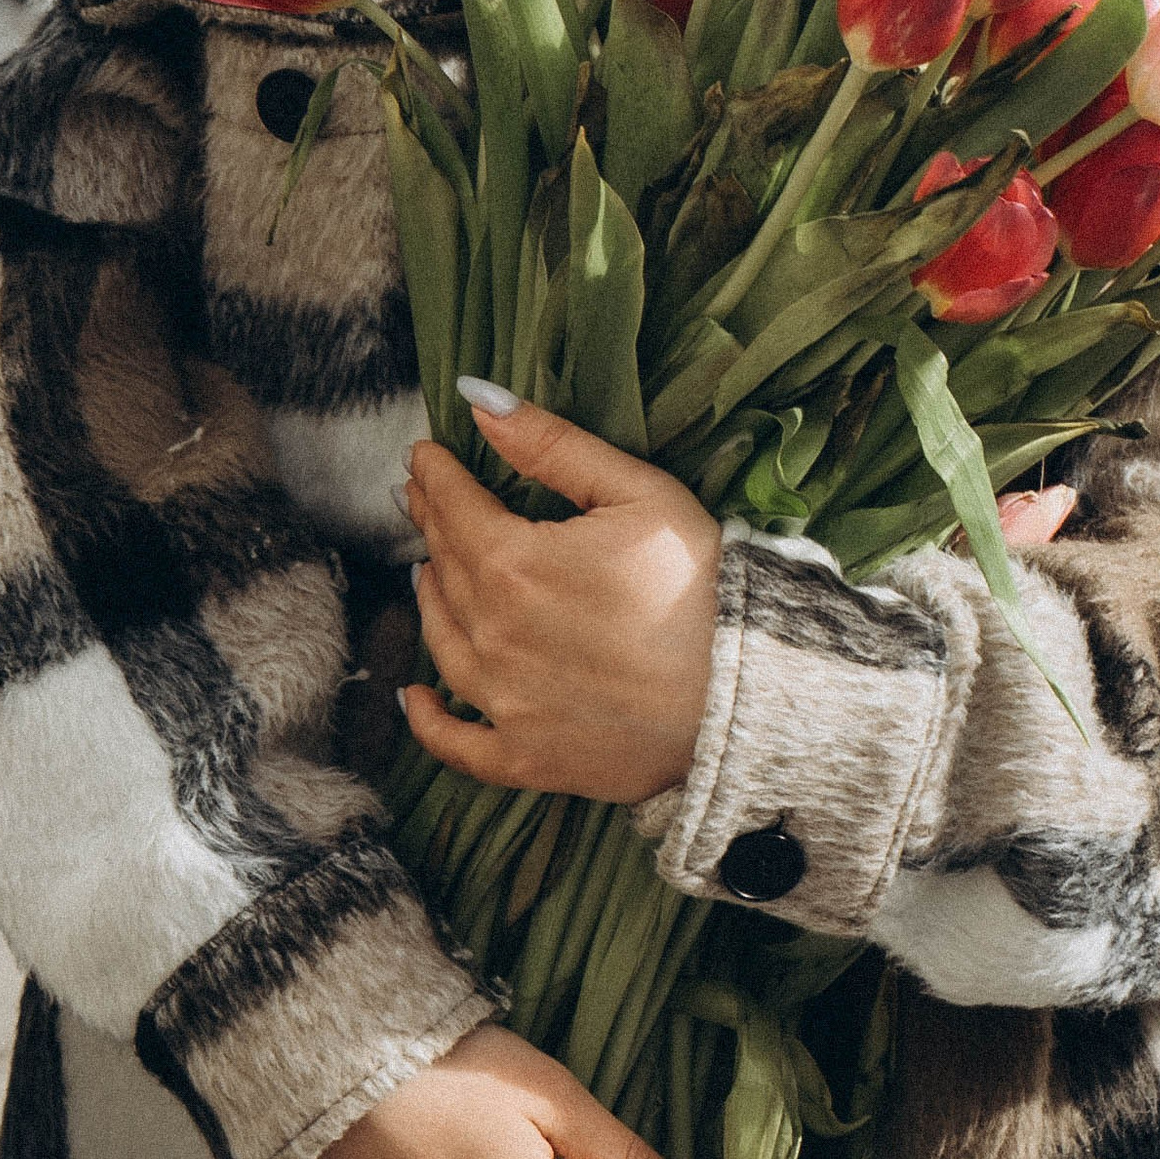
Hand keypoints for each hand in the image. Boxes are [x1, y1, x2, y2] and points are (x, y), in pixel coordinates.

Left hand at [403, 388, 719, 805]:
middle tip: (422, 497)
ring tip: (427, 572)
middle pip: (447, 568)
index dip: (436, 477)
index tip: (425, 457)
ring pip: (443, 642)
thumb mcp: (635, 492)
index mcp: (513, 565)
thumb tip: (480, 401)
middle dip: (432, 524)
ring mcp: (505, 705)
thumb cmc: (700, 584)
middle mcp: (493, 637)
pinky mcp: (528, 758)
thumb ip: (551, 446)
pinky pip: (459, 744)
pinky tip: (415, 699)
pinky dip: (430, 722)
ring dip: (431, 600)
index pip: (454, 509)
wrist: (744, 693)